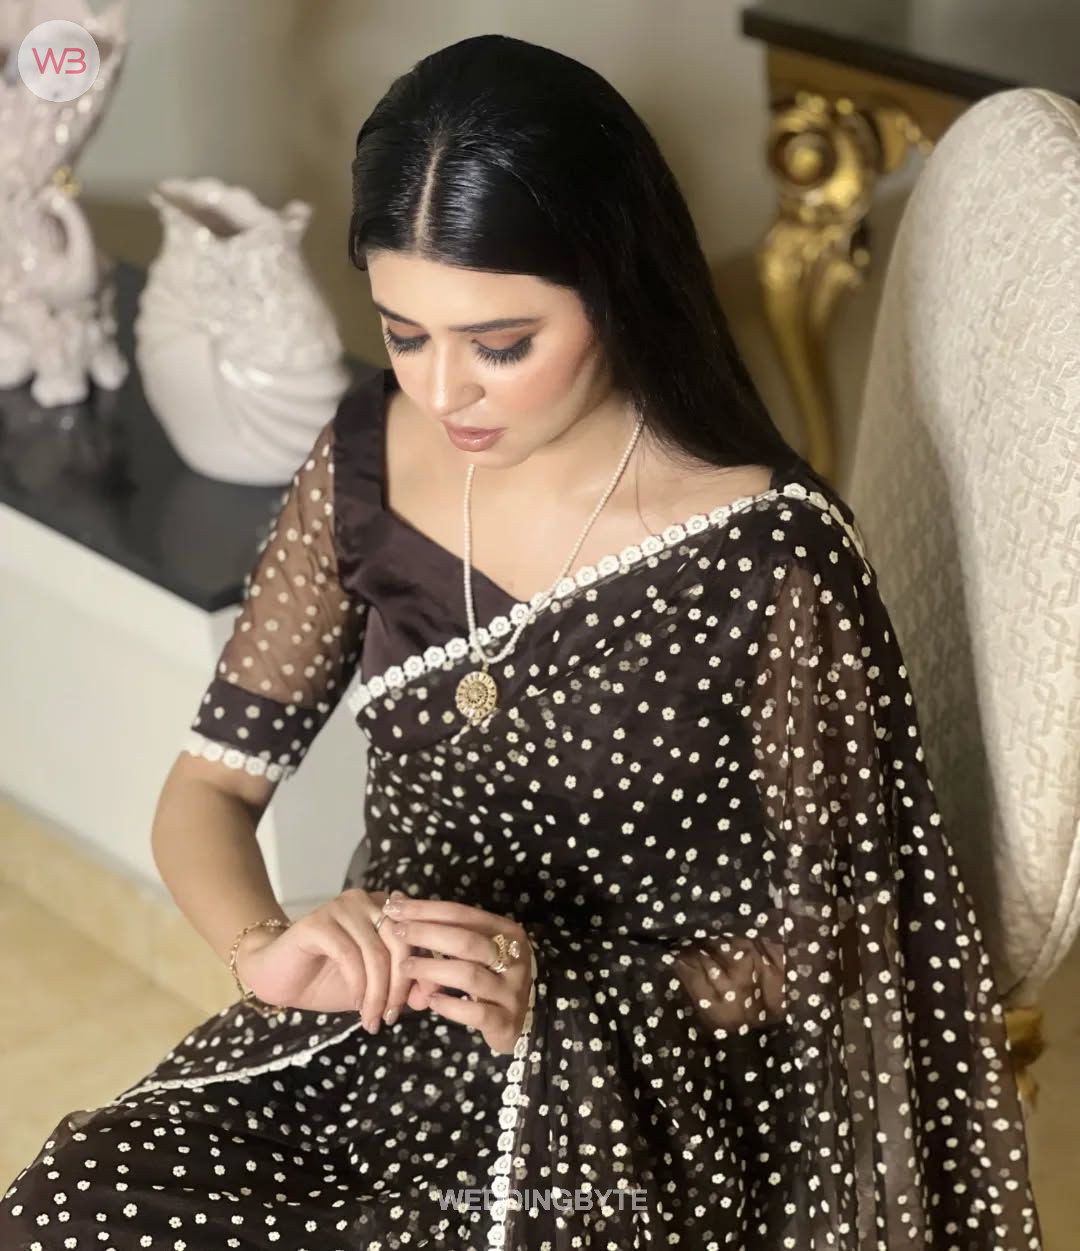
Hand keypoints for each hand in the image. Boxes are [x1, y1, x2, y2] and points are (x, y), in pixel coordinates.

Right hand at [236, 888, 415, 1028]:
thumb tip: (430, 996)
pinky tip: (358, 1005)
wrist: (276, 978)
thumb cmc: (326, 980)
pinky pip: (349, 955)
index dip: (425, 968)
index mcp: (385, 909)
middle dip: (400, 986)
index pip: (417, 934)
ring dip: (378, 992)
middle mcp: (366, 901)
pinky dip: (358, 985)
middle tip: (392, 1017)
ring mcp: (341, 908)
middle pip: (400, 942)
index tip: (424, 1002)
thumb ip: (402, 988)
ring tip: (374, 1020)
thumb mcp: (373, 988)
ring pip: (376, 952)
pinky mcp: (318, 923)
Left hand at [384, 896, 533, 1054]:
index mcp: (506, 932)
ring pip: (468, 975)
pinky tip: (431, 1001)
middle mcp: (514, 958)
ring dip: (431, 969)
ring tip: (405, 968)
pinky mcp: (506, 1021)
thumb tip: (398, 901)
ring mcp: (512, 991)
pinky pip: (475, 1013)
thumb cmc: (491, 975)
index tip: (395, 906)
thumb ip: (442, 928)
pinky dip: (450, 1006)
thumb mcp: (475, 949)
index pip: (463, 914)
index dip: (427, 909)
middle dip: (426, 934)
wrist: (525, 1018)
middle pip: (466, 941)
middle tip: (396, 932)